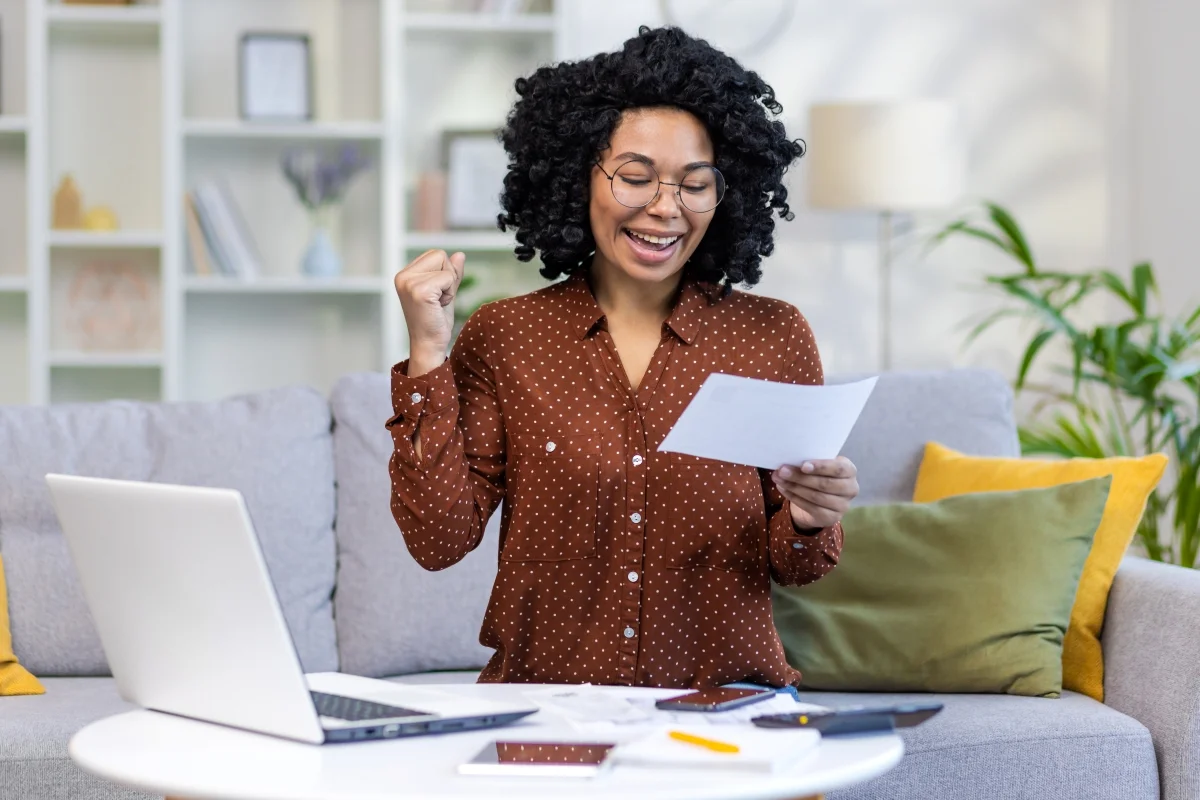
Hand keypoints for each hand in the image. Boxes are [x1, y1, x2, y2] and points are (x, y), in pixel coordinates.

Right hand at [393, 249, 465, 370]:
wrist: (429, 345)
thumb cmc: (436, 322)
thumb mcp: (445, 292)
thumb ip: (451, 272)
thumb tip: (460, 254)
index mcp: (405, 274)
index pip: (435, 254)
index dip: (445, 272)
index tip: (437, 294)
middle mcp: (403, 276)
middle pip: (440, 255)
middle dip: (448, 277)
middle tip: (438, 300)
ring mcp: (409, 283)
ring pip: (446, 266)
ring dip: (449, 286)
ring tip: (437, 303)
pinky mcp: (420, 291)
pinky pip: (448, 278)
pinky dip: (449, 293)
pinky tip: (438, 307)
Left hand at [773, 456, 858, 531]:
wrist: (819, 499)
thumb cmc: (819, 475)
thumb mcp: (818, 466)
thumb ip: (810, 462)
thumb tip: (788, 462)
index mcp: (849, 470)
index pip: (839, 468)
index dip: (821, 467)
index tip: (803, 465)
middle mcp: (851, 488)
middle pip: (825, 484)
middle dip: (801, 477)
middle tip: (782, 471)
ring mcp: (843, 506)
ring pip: (816, 496)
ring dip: (794, 487)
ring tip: (779, 479)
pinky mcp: (832, 518)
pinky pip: (811, 508)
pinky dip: (794, 497)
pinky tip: (784, 489)